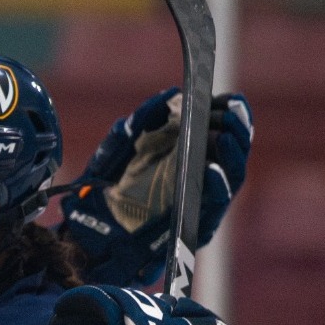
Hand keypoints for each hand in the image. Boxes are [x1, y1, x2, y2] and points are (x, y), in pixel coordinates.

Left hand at [59, 89, 251, 285]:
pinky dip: (217, 186)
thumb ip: (143, 118)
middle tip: (231, 112)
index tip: (230, 98)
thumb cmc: (106, 185)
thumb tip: (170, 94)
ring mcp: (202, 204)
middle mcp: (202, 178)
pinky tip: (212, 169)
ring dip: (233, 155)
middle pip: (234, 153)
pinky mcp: (196, 229)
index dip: (231, 114)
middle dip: (237, 130)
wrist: (87, 230)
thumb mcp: (120, 143)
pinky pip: (214, 207)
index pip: (223, 130)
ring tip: (227, 136)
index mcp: (190, 154)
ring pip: (232, 178)